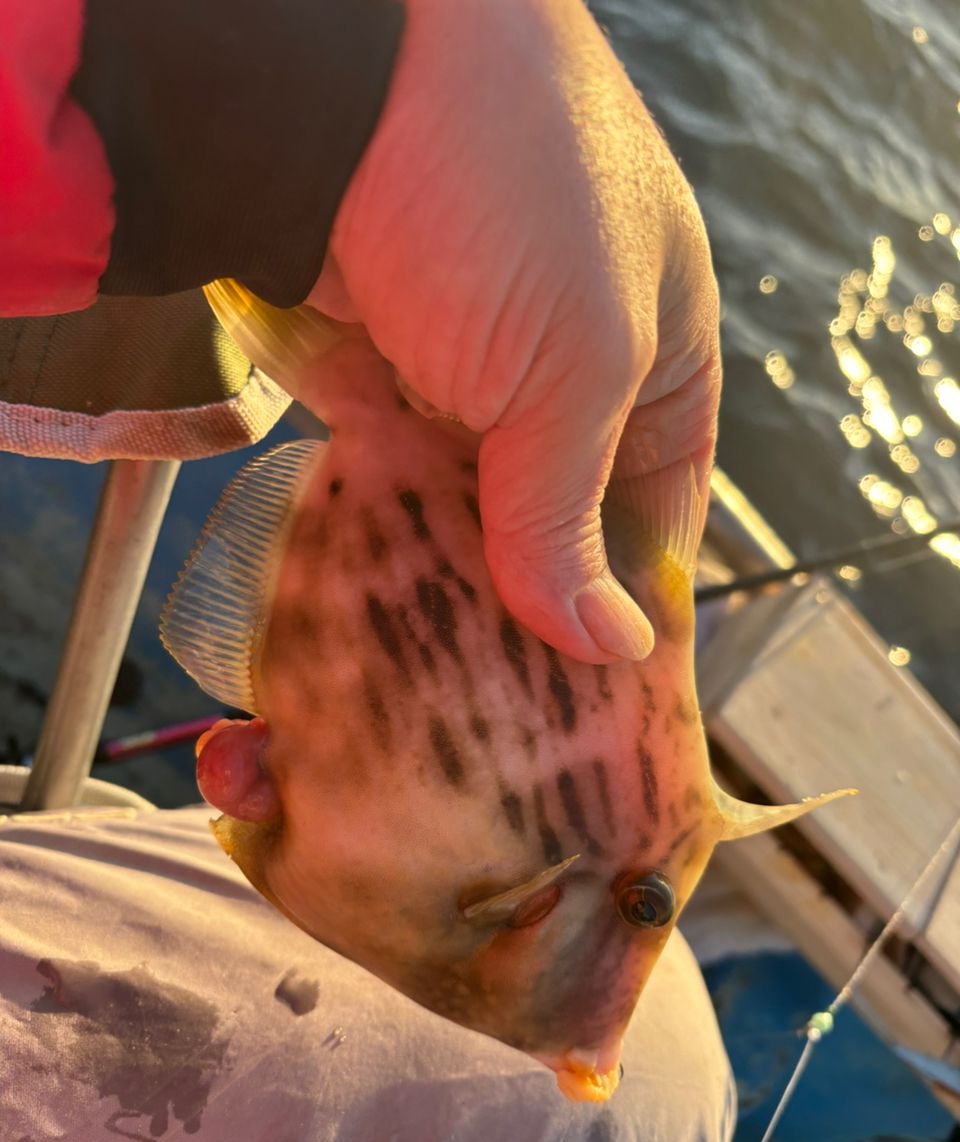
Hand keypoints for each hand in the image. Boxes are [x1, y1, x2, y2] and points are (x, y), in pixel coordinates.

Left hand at [308, 0, 719, 662]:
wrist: (340, 66)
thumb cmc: (510, 185)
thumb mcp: (576, 366)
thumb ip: (572, 513)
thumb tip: (608, 646)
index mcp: (655, 368)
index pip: (655, 521)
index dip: (625, 610)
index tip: (589, 702)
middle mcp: (564, 379)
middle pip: (554, 528)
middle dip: (526, 609)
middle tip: (496, 711)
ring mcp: (465, 377)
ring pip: (465, 513)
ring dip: (446, 579)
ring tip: (428, 675)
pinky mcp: (374, 374)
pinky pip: (385, 480)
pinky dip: (379, 533)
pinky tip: (370, 599)